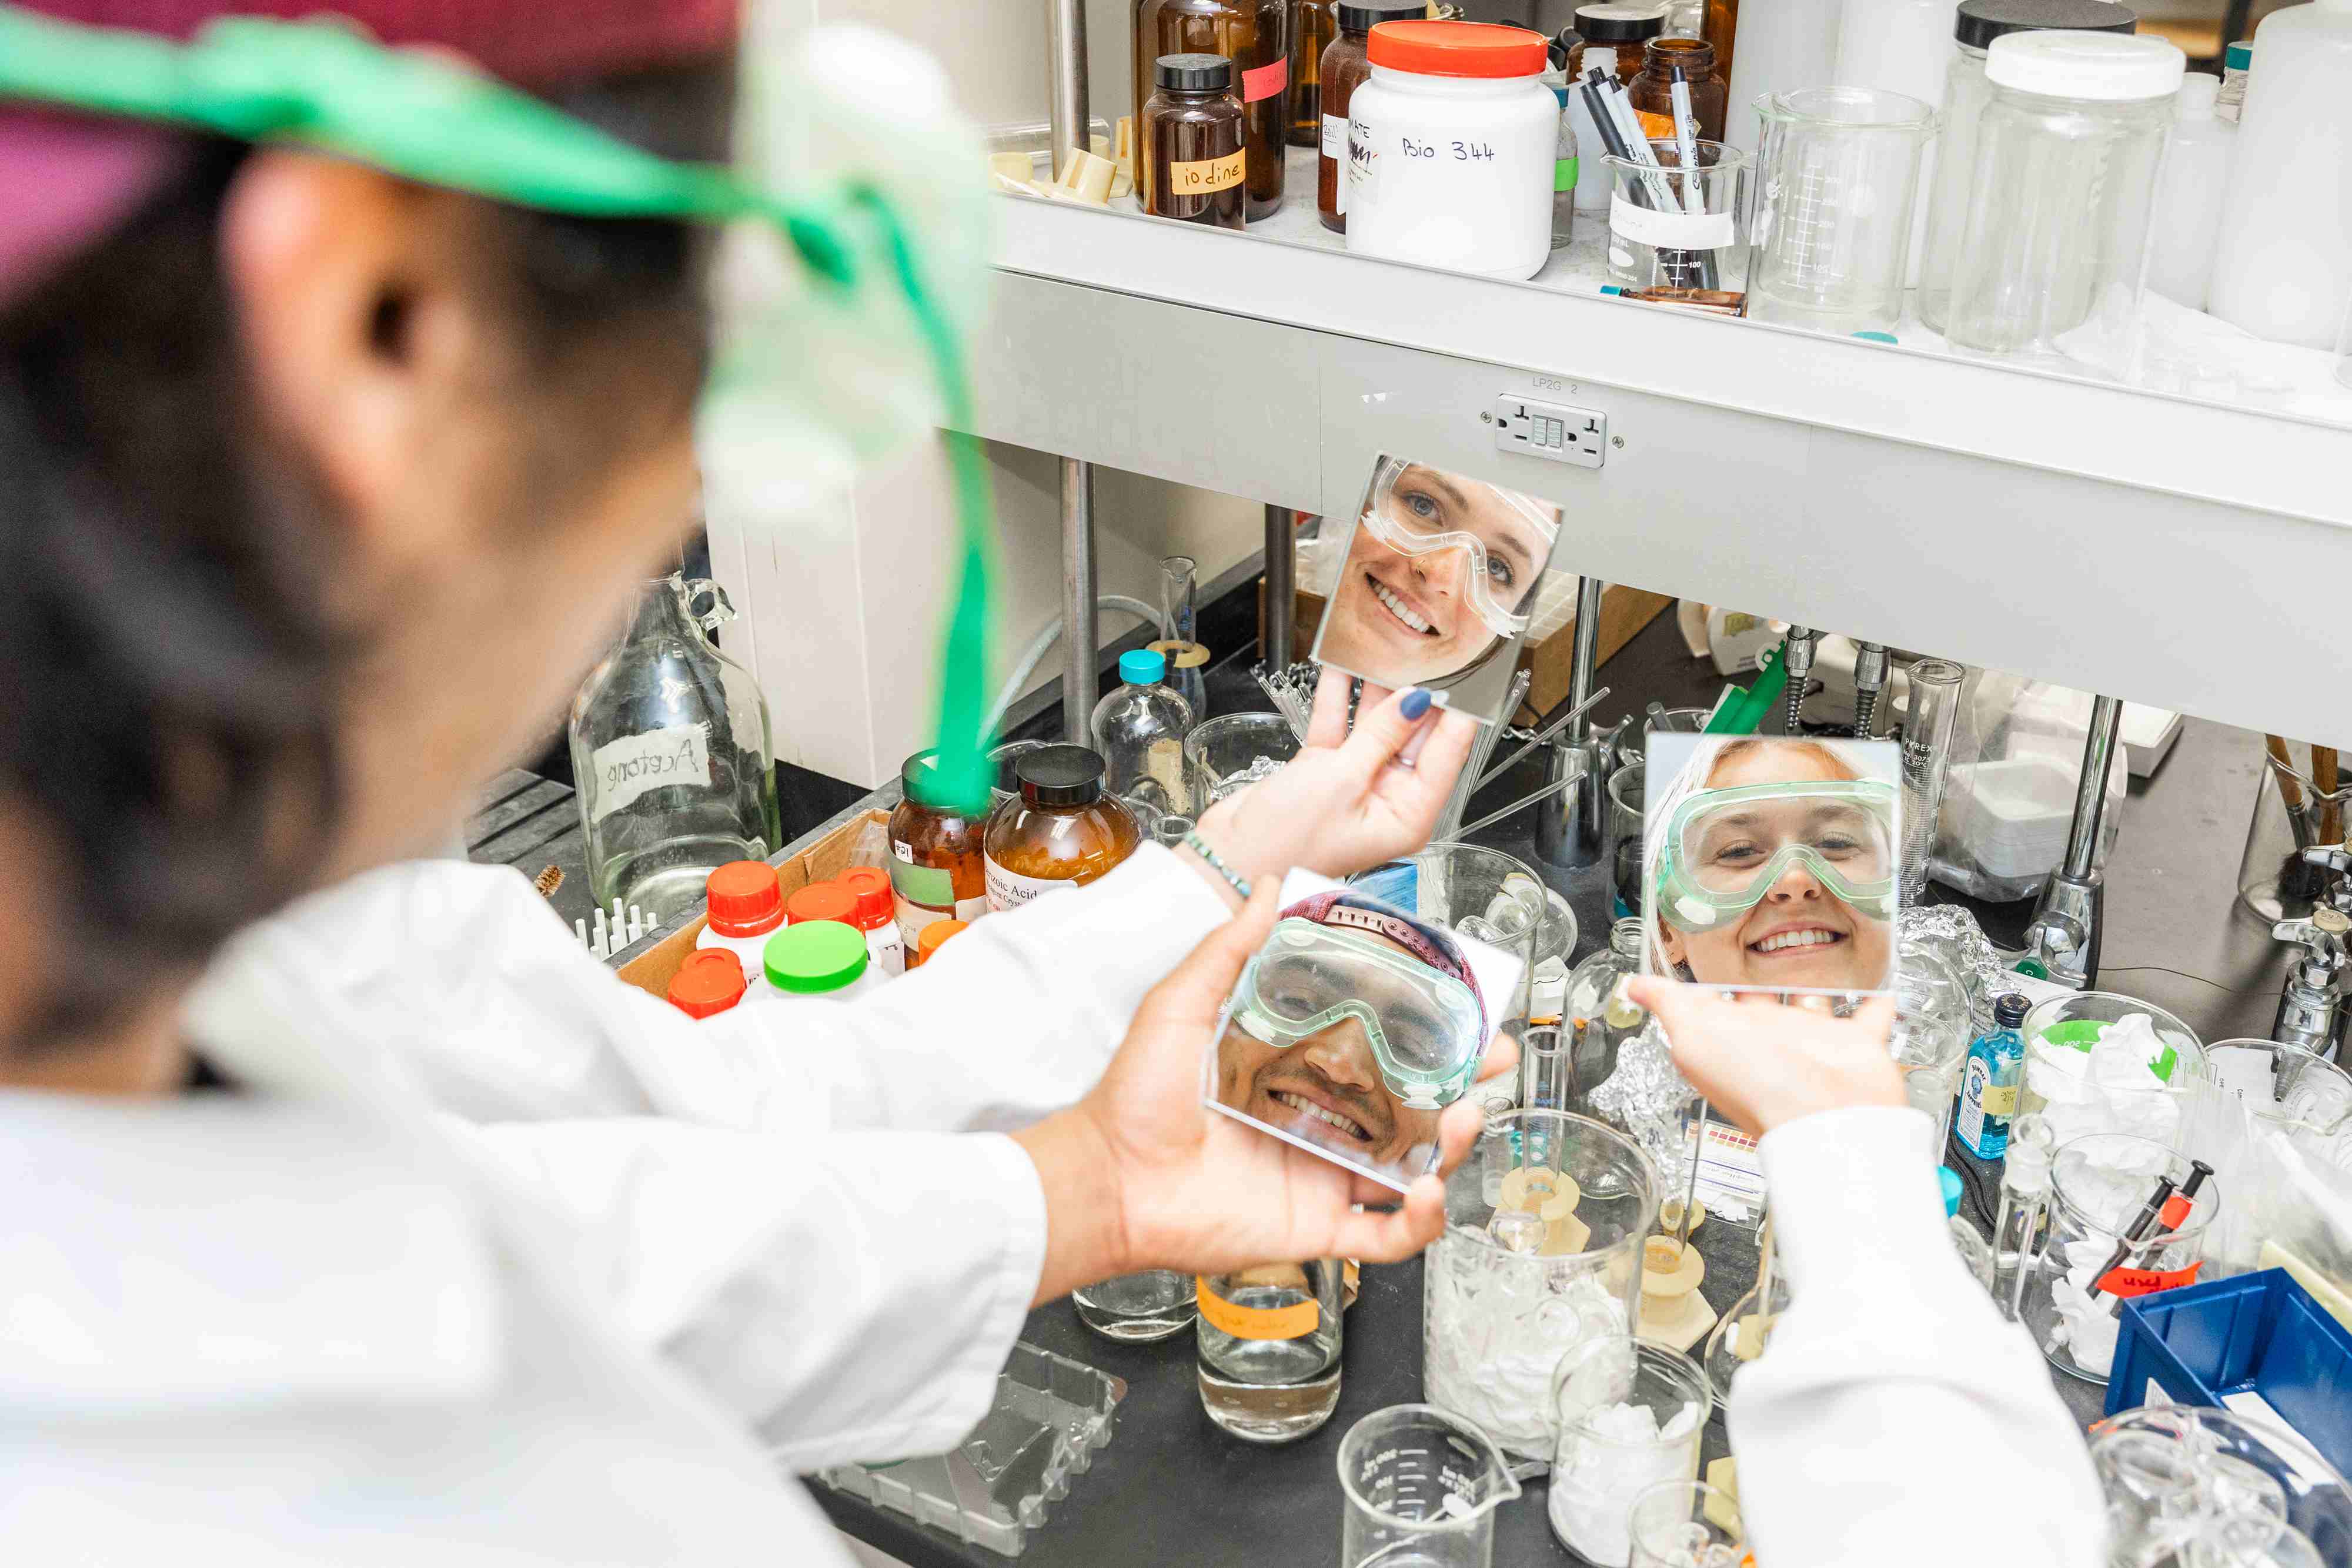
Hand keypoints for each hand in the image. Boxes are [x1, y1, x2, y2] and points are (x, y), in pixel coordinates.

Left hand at [1013, 881, 1518, 1300]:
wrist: (1108, 1178)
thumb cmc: (1135, 1097)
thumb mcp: (1183, 1003)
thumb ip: (1232, 946)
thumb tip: (1271, 885)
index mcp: (1300, 1068)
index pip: (1382, 1042)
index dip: (1428, 1025)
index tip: (1461, 1001)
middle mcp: (1323, 1120)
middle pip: (1417, 1103)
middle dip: (1467, 1081)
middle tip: (1494, 1059)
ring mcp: (1326, 1174)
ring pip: (1416, 1166)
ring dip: (1454, 1146)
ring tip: (1462, 1119)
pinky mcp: (1319, 1226)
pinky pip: (1388, 1236)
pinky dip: (1420, 1221)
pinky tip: (1427, 1193)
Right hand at [1189, 669, 1478, 891]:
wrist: (1229, 858)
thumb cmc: (1287, 841)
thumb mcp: (1343, 780)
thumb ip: (1381, 734)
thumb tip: (1417, 700)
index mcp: (1408, 815)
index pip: (1446, 756)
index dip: (1456, 715)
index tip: (1466, 676)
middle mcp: (1387, 799)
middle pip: (1413, 738)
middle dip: (1414, 695)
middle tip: (1423, 652)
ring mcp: (1355, 783)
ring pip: (1374, 727)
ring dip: (1374, 690)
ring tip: (1384, 648)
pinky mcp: (1324, 771)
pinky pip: (1340, 728)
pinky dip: (1340, 700)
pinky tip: (1342, 666)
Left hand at [1624, 975, 1903, 1139]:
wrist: (1828, 1114)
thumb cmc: (1757, 1081)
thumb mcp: (1694, 1036)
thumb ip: (1667, 1005)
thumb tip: (1632, 986)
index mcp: (1728, 1036)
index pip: (1713, 1004)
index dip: (1708, 982)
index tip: (1708, 949)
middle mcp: (1769, 1040)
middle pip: (1763, 1003)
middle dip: (1763, 980)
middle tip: (1766, 947)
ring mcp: (1813, 1043)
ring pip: (1813, 1006)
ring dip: (1816, 985)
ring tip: (1819, 955)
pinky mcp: (1857, 1044)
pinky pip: (1870, 1015)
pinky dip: (1875, 1000)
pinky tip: (1878, 982)